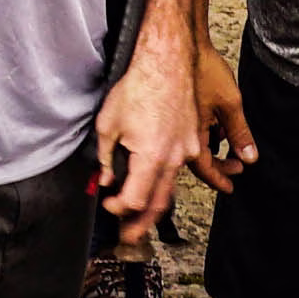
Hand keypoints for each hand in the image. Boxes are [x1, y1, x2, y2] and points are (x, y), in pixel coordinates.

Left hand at [92, 32, 203, 237]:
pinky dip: (167, 180)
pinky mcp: (193, 139)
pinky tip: (158, 183)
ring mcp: (187, 149)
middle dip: (142, 224)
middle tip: (129, 238)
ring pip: (171, 187)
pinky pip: (180, 167)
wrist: (168, 59)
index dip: (119, 207)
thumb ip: (106, 158)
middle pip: (158, 202)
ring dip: (155, 204)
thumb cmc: (140, 85)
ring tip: (142, 219)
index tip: (108, 203)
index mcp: (152, 156)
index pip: (135, 199)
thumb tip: (105, 179)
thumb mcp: (109, 124)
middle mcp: (174, 158)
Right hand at [190, 37, 254, 181]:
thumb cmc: (201, 68)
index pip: (205, 169)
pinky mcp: (176, 110)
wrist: (180, 44)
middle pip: (199, 159)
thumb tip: (249, 156)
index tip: (230, 187)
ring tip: (228, 139)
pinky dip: (206, 131)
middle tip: (236, 165)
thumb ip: (240, 133)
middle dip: (220, 164)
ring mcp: (176, 121)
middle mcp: (180, 132)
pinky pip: (190, 129)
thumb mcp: (230, 104)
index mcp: (191, 135)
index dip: (220, 179)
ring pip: (195, 143)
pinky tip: (215, 121)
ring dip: (213, 146)